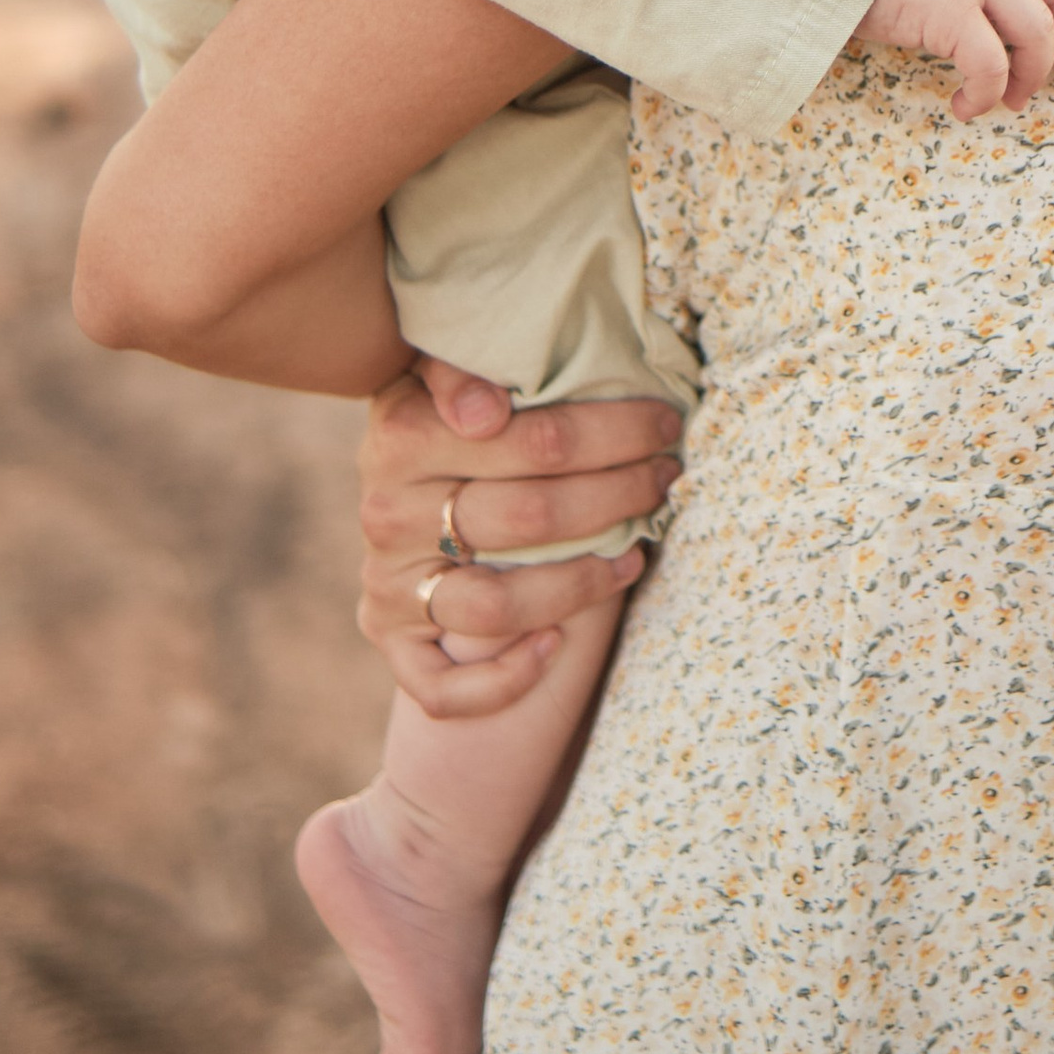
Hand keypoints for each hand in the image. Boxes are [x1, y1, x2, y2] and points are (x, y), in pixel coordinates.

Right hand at [356, 360, 683, 720]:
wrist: (396, 487)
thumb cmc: (448, 420)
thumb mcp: (447, 372)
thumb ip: (462, 367)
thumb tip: (487, 411)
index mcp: (405, 435)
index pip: (537, 441)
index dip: (615, 433)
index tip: (664, 421)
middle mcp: (389, 511)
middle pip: (531, 518)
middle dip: (618, 497)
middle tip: (665, 477)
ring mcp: (388, 581)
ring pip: (496, 604)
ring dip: (581, 586)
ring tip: (635, 555)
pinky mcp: (388, 636)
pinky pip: (440, 686)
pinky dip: (503, 677)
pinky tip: (555, 645)